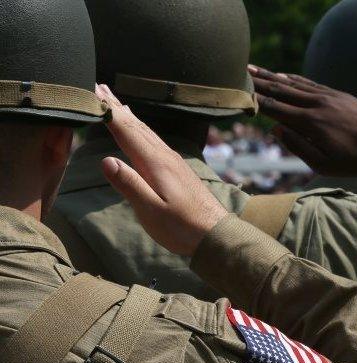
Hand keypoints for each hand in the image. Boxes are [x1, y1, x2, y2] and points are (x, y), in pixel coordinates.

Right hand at [96, 84, 227, 255]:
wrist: (216, 234)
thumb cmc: (183, 227)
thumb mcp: (151, 211)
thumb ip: (130, 185)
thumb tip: (106, 160)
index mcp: (156, 164)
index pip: (127, 132)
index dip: (109, 113)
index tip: (93, 92)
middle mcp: (166, 156)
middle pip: (137, 126)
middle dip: (117, 107)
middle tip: (99, 86)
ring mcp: (174, 161)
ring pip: (147, 132)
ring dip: (130, 115)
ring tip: (116, 102)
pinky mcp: (178, 169)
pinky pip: (155, 141)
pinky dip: (142, 129)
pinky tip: (141, 131)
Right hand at [249, 66, 356, 176]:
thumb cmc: (355, 161)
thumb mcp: (323, 164)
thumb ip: (298, 147)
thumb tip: (276, 130)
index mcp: (310, 123)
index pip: (276, 109)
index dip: (256, 101)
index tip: (239, 94)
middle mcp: (316, 104)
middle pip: (282, 91)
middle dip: (259, 83)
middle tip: (240, 73)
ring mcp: (328, 97)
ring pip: (294, 84)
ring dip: (273, 77)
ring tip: (255, 69)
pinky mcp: (338, 94)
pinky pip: (310, 84)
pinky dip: (294, 79)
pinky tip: (284, 76)